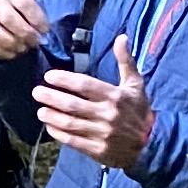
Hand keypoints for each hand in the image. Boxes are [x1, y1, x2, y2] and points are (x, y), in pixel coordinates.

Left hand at [35, 34, 153, 174]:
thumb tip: (121, 37)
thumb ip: (126, 61)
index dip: (65, 80)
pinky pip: (73, 141)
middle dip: (51, 97)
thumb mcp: (135, 84)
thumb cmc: (139, 110)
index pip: (85, 85)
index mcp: (115, 96)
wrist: (150, 143)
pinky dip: (59, 134)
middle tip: (37, 92)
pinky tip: (50, 127)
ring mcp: (102, 134)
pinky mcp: (98, 150)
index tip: (49, 76)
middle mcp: (107, 115)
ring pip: (70, 123)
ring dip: (52, 116)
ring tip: (40, 110)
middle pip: (72, 104)